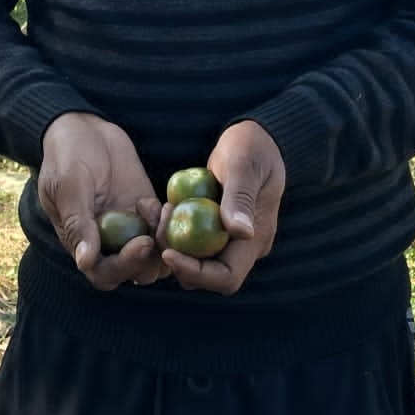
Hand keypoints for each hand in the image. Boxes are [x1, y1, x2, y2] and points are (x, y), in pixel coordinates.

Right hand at [39, 112, 164, 290]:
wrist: (81, 127)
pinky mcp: (145, 208)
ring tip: (164, 214)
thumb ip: (78, 223)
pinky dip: (170, 223)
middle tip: (160, 233)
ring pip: (154, 255)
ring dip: (165, 244)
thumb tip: (85, 261)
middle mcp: (107, 240)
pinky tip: (167, 203)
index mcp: (82, 241)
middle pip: (134, 270)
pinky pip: (163, 228)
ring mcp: (128, 225)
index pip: (105, 272)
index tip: (141, 243)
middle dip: (151, 258)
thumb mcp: (68, 186)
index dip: (125, 265)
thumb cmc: (66, 155)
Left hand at [160, 120, 284, 294]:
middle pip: (203, 274)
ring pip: (191, 258)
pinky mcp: (212, 228)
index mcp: (255, 239)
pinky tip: (158, 205)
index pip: (225, 278)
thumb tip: (240, 232)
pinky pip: (187, 240)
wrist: (257, 137)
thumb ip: (240, 197)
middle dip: (175, 255)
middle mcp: (242, 247)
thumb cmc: (252, 146)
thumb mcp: (243, 165)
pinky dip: (170, 228)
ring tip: (156, 207)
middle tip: (159, 218)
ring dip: (169, 240)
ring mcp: (227, 239)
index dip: (195, 273)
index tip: (168, 252)